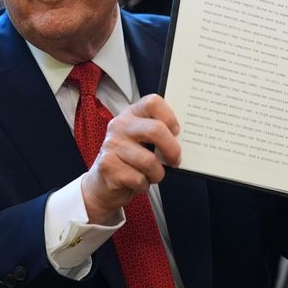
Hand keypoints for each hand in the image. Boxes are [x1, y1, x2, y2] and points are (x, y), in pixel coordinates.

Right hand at [78, 94, 180, 224]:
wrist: (103, 182)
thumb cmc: (130, 160)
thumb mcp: (142, 141)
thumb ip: (158, 135)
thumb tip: (184, 141)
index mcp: (131, 114)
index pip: (153, 102)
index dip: (169, 117)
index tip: (176, 132)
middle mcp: (119, 125)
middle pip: (156, 130)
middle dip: (172, 150)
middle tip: (175, 160)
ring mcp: (111, 145)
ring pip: (149, 161)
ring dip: (157, 174)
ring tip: (152, 175)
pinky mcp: (107, 166)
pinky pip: (138, 178)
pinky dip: (143, 185)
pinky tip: (137, 182)